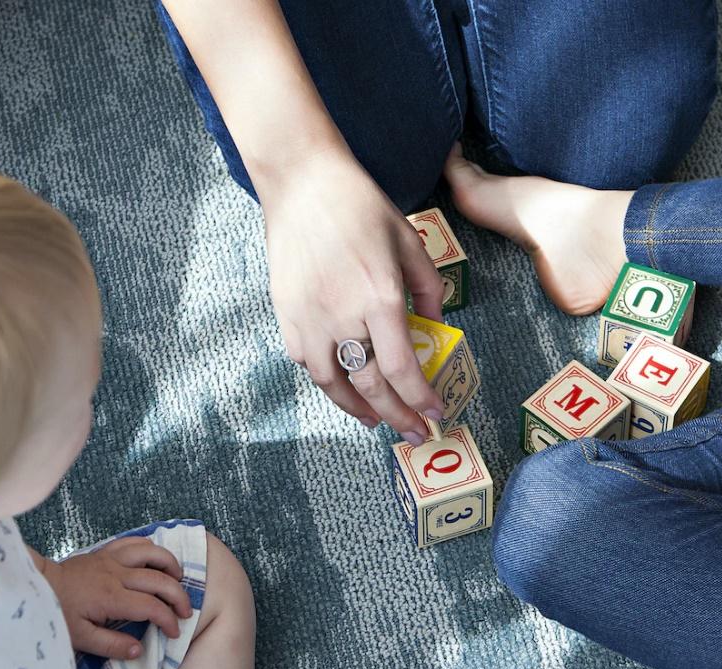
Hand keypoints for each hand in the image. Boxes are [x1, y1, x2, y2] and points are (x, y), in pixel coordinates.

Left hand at [40, 538, 192, 658]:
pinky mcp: (105, 551)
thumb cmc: (57, 613)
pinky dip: (151, 548)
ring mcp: (111, 559)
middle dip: (179, 596)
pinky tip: (156, 560)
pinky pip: (134, 541)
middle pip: (160, 580)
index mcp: (111, 598)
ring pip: (152, 553)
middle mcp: (116, 575)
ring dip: (171, 565)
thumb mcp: (80, 638)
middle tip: (186, 612)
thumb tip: (140, 650)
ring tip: (178, 580)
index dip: (169, 620)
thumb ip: (111, 645)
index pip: (151, 607)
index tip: (174, 632)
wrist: (36, 585)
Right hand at [260, 150, 445, 442]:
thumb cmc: (361, 207)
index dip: (420, 399)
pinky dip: (328, 381)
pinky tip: (344, 385)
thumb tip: (436, 329)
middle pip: (372, 386)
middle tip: (414, 433)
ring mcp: (309, 318)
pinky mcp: (286, 315)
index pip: (402, 369)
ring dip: (358, 409)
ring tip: (377, 419)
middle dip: (398, 417)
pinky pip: (308, 363)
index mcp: (379, 297)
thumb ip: (429, 290)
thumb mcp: (410, 242)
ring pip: (334, 385)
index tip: (435, 414)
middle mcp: (343, 316)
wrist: (302, 183)